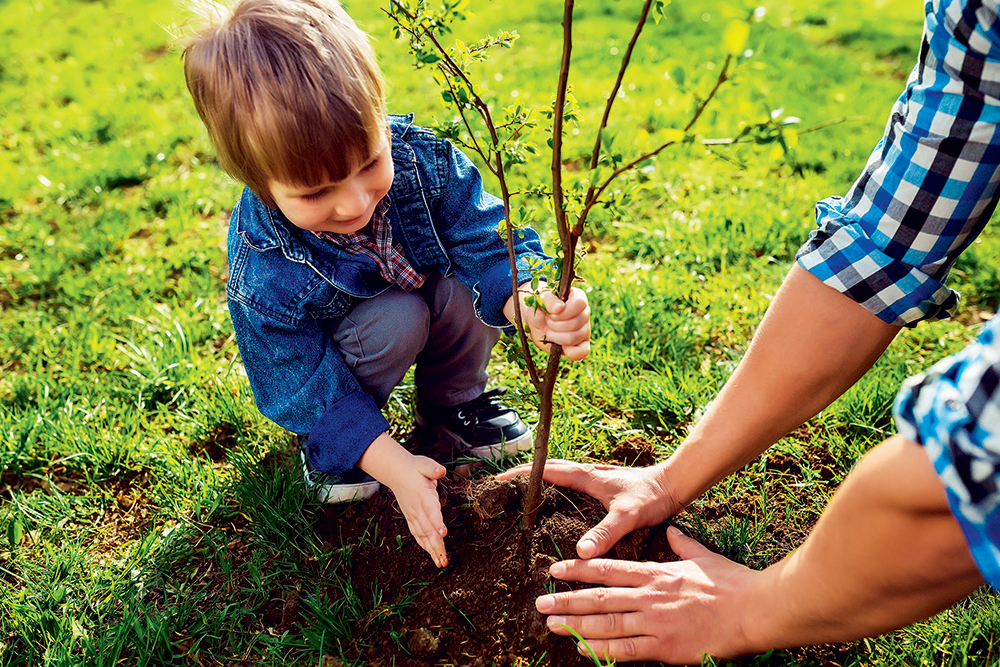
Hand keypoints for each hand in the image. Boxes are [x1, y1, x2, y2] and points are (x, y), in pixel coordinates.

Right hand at [359, 434, 448, 566]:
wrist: (396, 472)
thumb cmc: (414, 468)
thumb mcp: (424, 464)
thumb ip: (433, 469)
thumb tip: (440, 471)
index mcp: (422, 496)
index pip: (430, 511)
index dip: (436, 523)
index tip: (443, 533)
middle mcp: (417, 509)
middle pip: (427, 530)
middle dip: (436, 545)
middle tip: (444, 560)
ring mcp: (413, 515)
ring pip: (423, 535)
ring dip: (432, 550)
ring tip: (440, 563)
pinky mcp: (411, 518)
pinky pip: (417, 534)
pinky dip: (424, 545)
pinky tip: (431, 554)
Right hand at [496, 459, 677, 557]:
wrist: (674, 486)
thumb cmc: (652, 497)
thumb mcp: (627, 517)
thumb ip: (605, 533)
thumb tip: (580, 552)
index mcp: (587, 477)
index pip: (547, 471)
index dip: (523, 474)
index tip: (501, 479)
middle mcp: (588, 473)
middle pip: (549, 469)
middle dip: (525, 473)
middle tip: (504, 484)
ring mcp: (595, 478)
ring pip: (560, 474)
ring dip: (540, 478)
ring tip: (522, 491)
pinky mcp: (603, 485)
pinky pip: (571, 482)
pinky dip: (556, 485)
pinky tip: (556, 501)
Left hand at [505, 284, 590, 360]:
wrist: (536, 322)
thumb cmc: (540, 308)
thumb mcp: (539, 300)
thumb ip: (548, 300)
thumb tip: (559, 308)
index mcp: (578, 297)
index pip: (579, 303)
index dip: (563, 311)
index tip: (550, 313)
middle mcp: (585, 313)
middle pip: (575, 323)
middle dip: (554, 324)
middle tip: (547, 321)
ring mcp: (585, 329)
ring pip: (573, 338)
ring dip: (555, 336)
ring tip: (549, 330)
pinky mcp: (582, 344)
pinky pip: (583, 352)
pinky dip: (569, 352)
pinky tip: (559, 346)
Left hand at [536, 527, 759, 663]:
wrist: (754, 609)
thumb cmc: (731, 583)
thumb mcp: (702, 556)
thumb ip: (682, 544)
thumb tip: (673, 531)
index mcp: (656, 572)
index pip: (608, 569)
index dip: (579, 570)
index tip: (556, 570)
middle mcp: (649, 596)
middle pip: (598, 597)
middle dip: (566, 599)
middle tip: (540, 601)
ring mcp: (654, 622)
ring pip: (605, 624)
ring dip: (575, 625)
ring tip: (551, 624)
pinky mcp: (664, 647)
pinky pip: (625, 651)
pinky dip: (601, 650)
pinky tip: (582, 650)